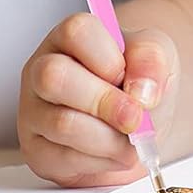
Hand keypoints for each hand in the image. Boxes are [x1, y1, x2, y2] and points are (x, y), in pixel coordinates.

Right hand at [18, 13, 176, 187]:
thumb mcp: (157, 56)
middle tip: (135, 118)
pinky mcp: (37, 152)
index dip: (107, 57)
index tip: (127, 75)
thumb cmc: (139, 82)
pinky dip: (102, 160)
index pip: (76, 32)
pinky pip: (64, 159)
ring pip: (62, 124)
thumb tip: (140, 91)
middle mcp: (42, 69)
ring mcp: (34, 112)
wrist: (138, 122)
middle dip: (104, 102)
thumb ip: (152, 58)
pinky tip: (115, 152)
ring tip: (132, 140)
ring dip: (109, 138)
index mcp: (69, 37)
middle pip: (54, 77)